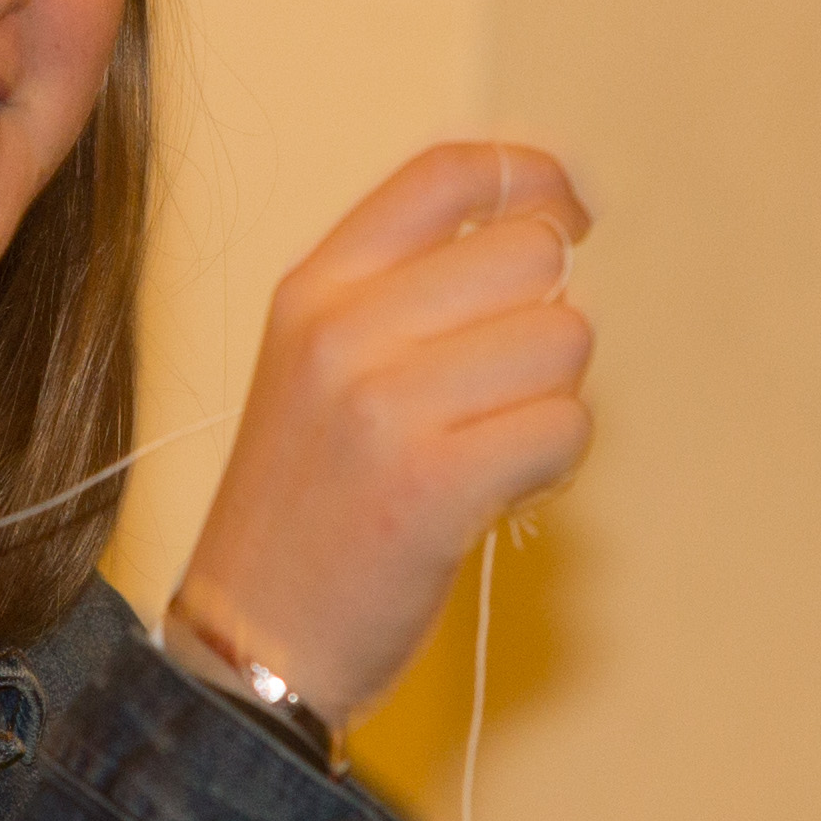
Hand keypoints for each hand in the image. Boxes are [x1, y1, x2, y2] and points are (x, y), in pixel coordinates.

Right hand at [165, 140, 592, 724]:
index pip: (448, 174)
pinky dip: (554, 466)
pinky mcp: (435, 486)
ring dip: (553, 399)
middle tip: (505, 388)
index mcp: (313, 288)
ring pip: (565, 339)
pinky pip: (566, 428)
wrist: (250, 645)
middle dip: (547, 319)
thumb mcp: (316, 367)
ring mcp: (385, 408)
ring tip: (491, 448)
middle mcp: (344, 330)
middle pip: (531, 253)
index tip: (570, 211)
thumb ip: (406, 292)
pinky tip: (499, 494)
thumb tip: (546, 231)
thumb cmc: (306, 509)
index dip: (534, 178)